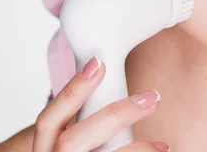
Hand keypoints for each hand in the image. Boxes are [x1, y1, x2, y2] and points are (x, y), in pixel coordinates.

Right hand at [32, 56, 168, 151]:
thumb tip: (114, 77)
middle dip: (113, 116)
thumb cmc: (80, 151)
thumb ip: (87, 118)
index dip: (73, 89)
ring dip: (134, 150)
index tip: (99, 63)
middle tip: (151, 98)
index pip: (49, 118)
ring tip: (161, 146)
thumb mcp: (72, 135)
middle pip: (72, 141)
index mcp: (45, 147)